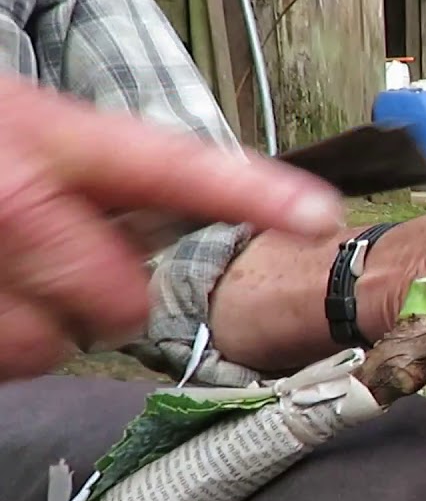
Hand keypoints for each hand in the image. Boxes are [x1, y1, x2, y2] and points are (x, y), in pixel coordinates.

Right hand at [0, 75, 344, 378]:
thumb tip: (200, 213)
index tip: (318, 214)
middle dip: (107, 295)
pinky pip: (5, 365)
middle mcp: (15, 201)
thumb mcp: (40, 134)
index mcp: (51, 138)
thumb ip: (117, 177)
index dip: (253, 193)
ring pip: (54, 350)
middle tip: (68, 264)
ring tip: (11, 282)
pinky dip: (1, 347)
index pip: (173, 168)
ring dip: (44, 330)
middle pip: (121, 301)